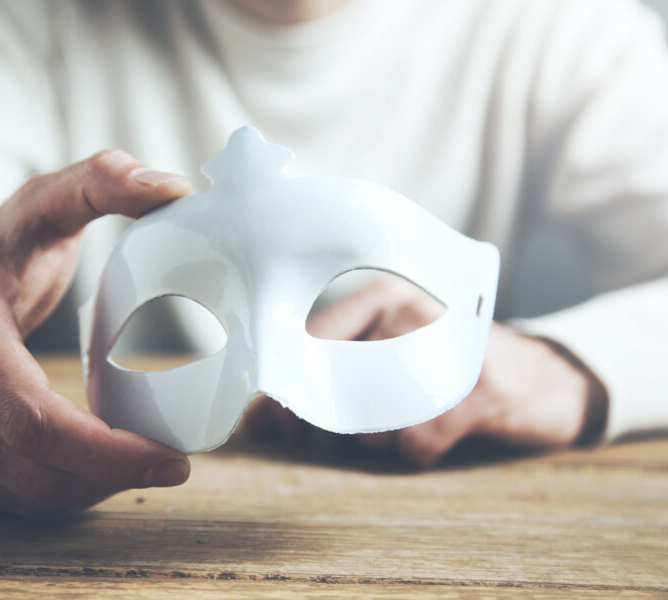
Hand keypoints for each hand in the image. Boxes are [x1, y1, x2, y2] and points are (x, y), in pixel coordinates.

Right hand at [0, 151, 193, 517]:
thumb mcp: (39, 209)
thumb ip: (99, 184)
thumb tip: (173, 185)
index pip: (35, 420)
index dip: (109, 452)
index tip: (172, 456)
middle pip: (32, 470)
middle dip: (110, 479)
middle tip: (172, 466)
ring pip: (18, 496)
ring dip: (88, 491)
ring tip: (138, 466)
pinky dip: (55, 493)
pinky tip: (91, 472)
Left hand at [243, 275, 607, 467]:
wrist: (541, 377)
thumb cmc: (441, 366)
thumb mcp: (381, 363)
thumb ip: (316, 385)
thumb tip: (253, 423)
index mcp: (381, 288)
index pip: (310, 333)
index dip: (288, 383)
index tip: (285, 417)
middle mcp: (413, 305)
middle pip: (335, 376)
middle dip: (323, 419)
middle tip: (330, 433)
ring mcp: (450, 346)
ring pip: (372, 413)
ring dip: (373, 438)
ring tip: (395, 425)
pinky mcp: (484, 390)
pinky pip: (416, 441)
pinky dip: (413, 452)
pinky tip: (427, 441)